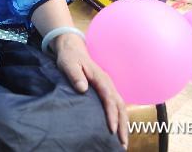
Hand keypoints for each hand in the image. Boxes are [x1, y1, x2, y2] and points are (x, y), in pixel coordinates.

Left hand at [52, 33, 127, 148]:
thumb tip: (82, 88)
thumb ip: (75, 75)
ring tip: (122, 142)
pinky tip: (118, 130)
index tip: (111, 129)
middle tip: (122, 143)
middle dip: (122, 125)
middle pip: (120, 106)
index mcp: (101, 78)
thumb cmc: (70, 58)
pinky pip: (116, 107)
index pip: (109, 99)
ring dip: (123, 125)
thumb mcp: (68, 64)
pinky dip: (120, 119)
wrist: (73, 50)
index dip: (111, 115)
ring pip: (121, 108)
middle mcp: (108, 84)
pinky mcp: (106, 91)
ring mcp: (109, 88)